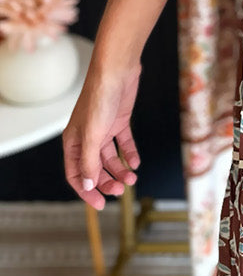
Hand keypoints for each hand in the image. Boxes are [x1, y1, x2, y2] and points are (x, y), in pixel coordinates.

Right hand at [62, 57, 141, 211]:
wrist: (117, 70)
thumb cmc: (100, 98)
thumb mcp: (93, 135)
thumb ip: (89, 161)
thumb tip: (87, 185)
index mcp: (72, 141)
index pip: (76, 174)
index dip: (87, 191)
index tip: (100, 205)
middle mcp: (86, 137)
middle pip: (95, 168)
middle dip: (107, 181)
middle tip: (121, 190)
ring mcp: (103, 129)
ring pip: (110, 158)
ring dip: (120, 170)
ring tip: (132, 178)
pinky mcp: (119, 121)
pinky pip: (123, 143)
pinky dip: (129, 154)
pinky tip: (135, 162)